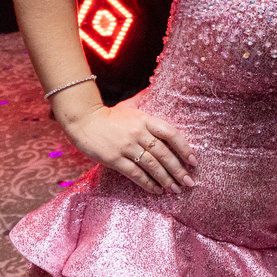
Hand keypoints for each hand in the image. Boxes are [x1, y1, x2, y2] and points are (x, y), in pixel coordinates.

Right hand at [58, 94, 195, 194]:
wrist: (82, 121)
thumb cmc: (108, 114)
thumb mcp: (129, 105)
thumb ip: (145, 99)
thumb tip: (156, 86)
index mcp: (145, 119)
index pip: (171, 134)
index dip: (184, 148)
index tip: (193, 161)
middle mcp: (138, 133)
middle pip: (164, 153)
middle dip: (178, 170)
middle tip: (189, 183)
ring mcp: (126, 146)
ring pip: (152, 166)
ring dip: (166, 180)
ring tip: (175, 189)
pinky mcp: (114, 159)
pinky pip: (135, 174)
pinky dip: (147, 183)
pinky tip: (156, 190)